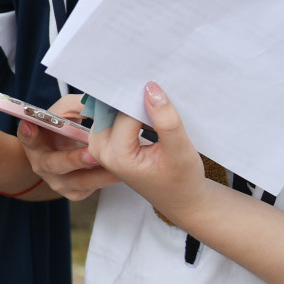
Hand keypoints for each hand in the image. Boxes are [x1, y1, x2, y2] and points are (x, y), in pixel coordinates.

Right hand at [17, 96, 117, 200]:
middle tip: (92, 154)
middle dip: (73, 159)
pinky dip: (105, 181)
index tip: (29, 125)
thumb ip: (77, 105)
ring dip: (98, 175)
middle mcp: (41, 164)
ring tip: (116, 167)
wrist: (64, 152)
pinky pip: (90, 189)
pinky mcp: (73, 193)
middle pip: (54, 164)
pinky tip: (119, 174)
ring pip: (78, 181)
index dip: (27, 132)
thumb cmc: (64, 128)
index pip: (27, 136)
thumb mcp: (66, 113)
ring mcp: (57, 181)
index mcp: (34, 141)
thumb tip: (98, 99)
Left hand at [84, 82, 211, 225]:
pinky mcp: (105, 143)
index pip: (125, 113)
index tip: (159, 84)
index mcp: (117, 156)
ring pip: (109, 110)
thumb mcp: (180, 151)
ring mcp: (100, 147)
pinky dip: (126, 109)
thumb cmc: (183, 180)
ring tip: (152, 97)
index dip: (142, 98)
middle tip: (153, 84)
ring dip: (128, 101)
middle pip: (111, 109)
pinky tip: (146, 107)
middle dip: (130, 96)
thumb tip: (151, 88)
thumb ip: (166, 121)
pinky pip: (110, 116)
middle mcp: (101, 150)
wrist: (180, 199)